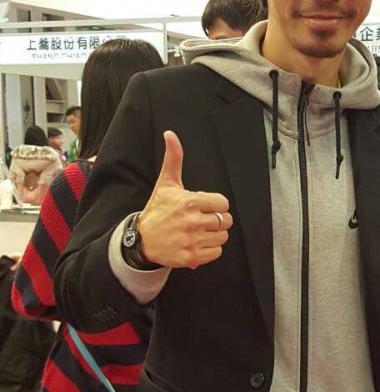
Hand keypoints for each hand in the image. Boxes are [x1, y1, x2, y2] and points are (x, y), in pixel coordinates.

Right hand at [139, 132, 232, 269]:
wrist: (143, 239)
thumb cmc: (158, 210)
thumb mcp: (166, 183)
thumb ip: (173, 158)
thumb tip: (170, 134)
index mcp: (190, 202)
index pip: (223, 203)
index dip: (216, 205)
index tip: (205, 206)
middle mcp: (192, 222)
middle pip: (225, 221)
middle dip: (216, 220)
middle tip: (203, 220)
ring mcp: (192, 241)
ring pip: (222, 237)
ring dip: (214, 235)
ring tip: (200, 231)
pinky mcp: (191, 257)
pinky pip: (216, 253)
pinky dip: (210, 250)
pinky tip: (198, 243)